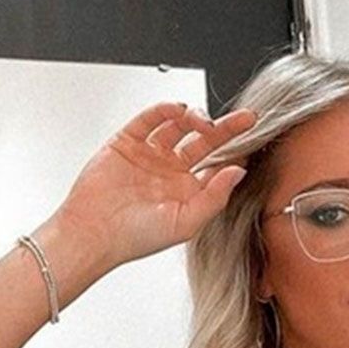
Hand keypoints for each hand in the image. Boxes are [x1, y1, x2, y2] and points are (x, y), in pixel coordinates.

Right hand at [53, 101, 256, 268]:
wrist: (94, 233)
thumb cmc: (136, 237)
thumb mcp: (187, 222)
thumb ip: (216, 196)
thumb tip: (238, 171)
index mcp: (188, 191)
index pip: (218, 164)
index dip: (235, 152)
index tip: (254, 141)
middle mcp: (171, 171)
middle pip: (205, 142)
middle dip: (226, 128)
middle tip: (247, 118)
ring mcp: (150, 154)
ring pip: (179, 126)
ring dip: (195, 118)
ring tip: (204, 121)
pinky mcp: (127, 142)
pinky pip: (149, 119)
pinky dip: (165, 110)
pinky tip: (179, 110)